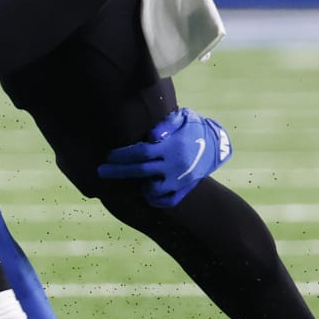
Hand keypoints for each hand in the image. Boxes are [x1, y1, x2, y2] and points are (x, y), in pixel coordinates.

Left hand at [97, 108, 231, 207]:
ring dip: (137, 187)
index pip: (141, 152)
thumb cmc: (193, 127)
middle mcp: (175, 166)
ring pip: (153, 190)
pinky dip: (154, 200)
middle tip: (100, 172)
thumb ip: (167, 124)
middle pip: (141, 171)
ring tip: (126, 182)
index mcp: (171, 147)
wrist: (218, 145)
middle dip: (118, 172)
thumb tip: (151, 135)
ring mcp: (180, 180)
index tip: (108, 155)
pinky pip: (167, 201)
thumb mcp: (183, 118)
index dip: (122, 154)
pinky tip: (144, 192)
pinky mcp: (185, 189)